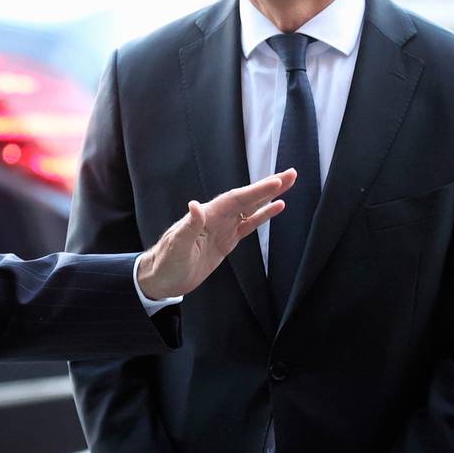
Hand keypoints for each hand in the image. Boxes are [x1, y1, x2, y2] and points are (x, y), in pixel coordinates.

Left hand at [136, 170, 293, 300]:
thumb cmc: (166, 262)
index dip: (256, 191)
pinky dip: (263, 215)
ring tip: (288, 183)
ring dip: (269, 196)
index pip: (236, 200)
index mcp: (207, 215)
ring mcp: (224, 227)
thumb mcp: (176, 247)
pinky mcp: (227, 240)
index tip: (276, 182)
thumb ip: (188, 227)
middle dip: (268, 186)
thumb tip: (195, 206)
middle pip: (247, 198)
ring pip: (251, 208)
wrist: (162, 278)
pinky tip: (277, 207)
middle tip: (291, 174)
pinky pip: (249, 224)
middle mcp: (217, 217)